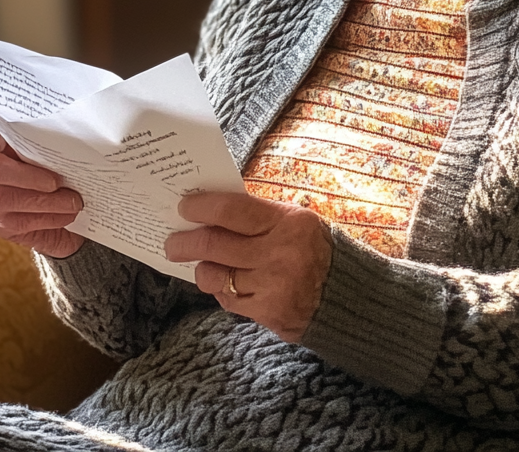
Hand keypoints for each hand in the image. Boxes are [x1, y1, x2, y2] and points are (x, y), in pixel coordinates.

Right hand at [0, 116, 84, 258]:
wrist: (63, 195)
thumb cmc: (57, 158)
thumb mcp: (54, 141)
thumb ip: (52, 133)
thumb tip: (76, 131)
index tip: (0, 139)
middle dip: (25, 176)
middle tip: (56, 182)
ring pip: (2, 200)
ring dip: (43, 202)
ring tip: (73, 202)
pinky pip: (17, 222)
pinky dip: (47, 218)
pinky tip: (67, 214)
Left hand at [165, 192, 331, 342]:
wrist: (345, 295)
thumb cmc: (313, 248)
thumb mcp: (295, 220)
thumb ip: (258, 215)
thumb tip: (212, 209)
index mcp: (287, 222)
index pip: (232, 210)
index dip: (202, 207)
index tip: (184, 206)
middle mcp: (278, 253)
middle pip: (214, 244)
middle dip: (185, 242)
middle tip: (173, 242)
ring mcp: (272, 286)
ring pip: (216, 276)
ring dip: (202, 269)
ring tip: (201, 264)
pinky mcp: (267, 313)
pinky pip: (228, 300)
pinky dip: (222, 290)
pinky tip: (226, 283)